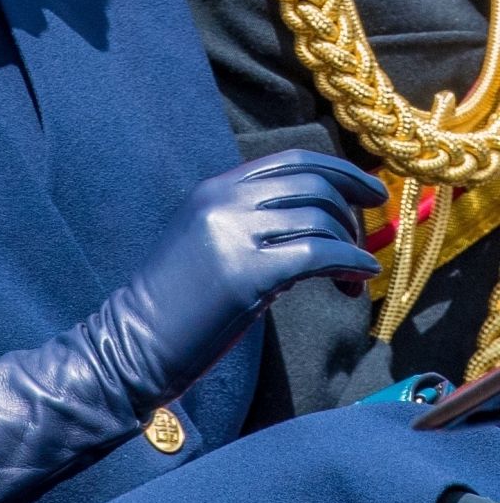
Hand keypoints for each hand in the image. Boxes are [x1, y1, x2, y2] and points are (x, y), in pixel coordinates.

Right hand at [98, 149, 385, 412]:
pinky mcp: (246, 274)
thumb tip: (321, 222)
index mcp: (215, 189)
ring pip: (321, 217)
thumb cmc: (177, 305)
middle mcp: (224, 201)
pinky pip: (319, 254)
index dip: (341, 172)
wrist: (132, 342)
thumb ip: (254, 223)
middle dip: (354, 212)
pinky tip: (357, 280)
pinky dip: (350, 263)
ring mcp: (233, 234)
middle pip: (314, 184)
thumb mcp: (210, 242)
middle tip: (364, 246)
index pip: (293, 160)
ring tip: (353, 280)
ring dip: (352, 245)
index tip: (371, 195)